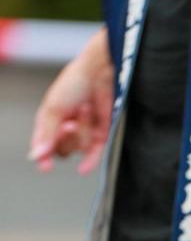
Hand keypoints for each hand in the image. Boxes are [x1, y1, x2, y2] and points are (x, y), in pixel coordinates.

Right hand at [28, 28, 113, 173]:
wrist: (101, 72)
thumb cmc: (75, 81)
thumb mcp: (54, 107)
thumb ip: (46, 133)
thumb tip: (37, 156)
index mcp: (53, 118)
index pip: (46, 143)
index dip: (44, 155)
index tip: (45, 166)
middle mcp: (69, 125)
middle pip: (62, 149)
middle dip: (66, 138)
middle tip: (70, 123)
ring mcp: (86, 130)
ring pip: (79, 148)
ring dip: (82, 131)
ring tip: (86, 110)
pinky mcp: (103, 133)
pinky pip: (95, 153)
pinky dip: (90, 161)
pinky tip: (83, 169)